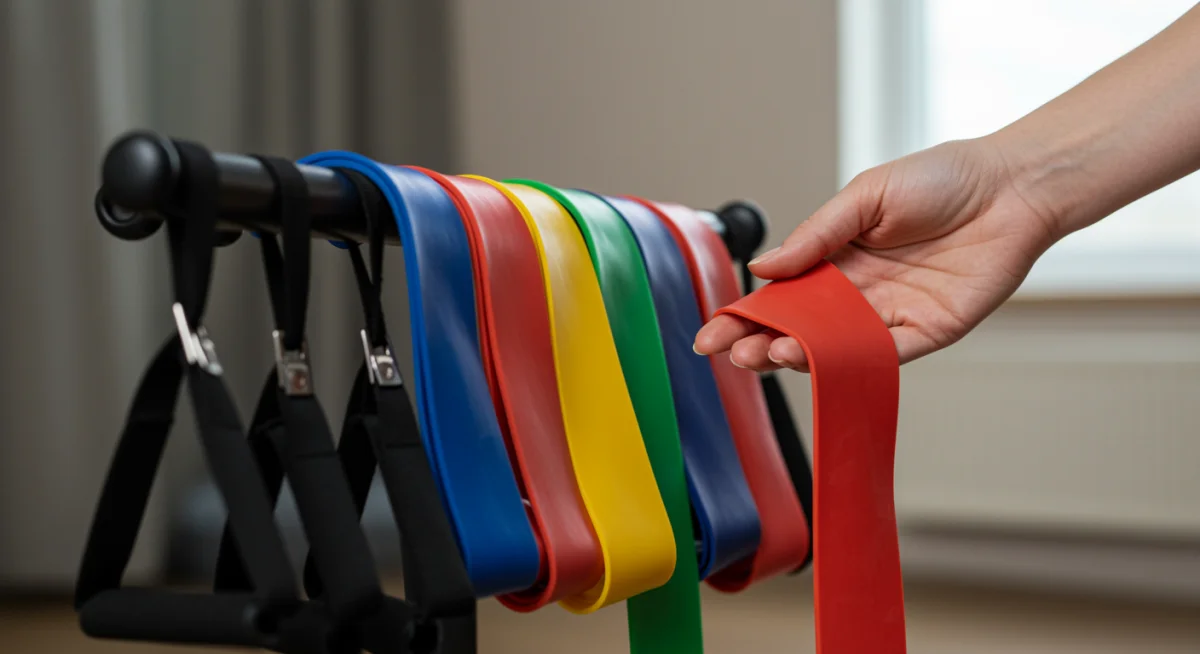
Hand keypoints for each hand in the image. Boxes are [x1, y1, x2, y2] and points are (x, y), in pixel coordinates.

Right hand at [694, 137, 1061, 370]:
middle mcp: (859, 292)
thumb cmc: (940, 179)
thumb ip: (815, 235)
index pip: (781, 295)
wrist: (1010, 186)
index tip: (713, 332)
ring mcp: (891, 314)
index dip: (745, 315)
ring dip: (801, 356)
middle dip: (761, 343)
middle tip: (732, 354)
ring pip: (836, 347)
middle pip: (800, 328)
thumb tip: (764, 266)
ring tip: (770, 354)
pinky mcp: (928, 331)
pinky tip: (821, 359)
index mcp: (837, 258)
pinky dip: (853, 360)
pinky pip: (886, 354)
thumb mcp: (865, 196)